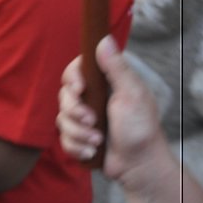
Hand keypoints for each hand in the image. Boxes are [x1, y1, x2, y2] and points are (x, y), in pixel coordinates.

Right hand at [57, 36, 166, 188]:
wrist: (137, 163)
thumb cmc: (140, 127)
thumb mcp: (131, 93)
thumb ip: (116, 67)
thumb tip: (103, 39)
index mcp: (105, 83)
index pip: (76, 70)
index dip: (72, 79)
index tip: (80, 89)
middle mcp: (92, 98)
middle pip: (64, 96)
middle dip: (75, 112)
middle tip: (92, 121)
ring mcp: (84, 119)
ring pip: (62, 121)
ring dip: (79, 133)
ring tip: (97, 141)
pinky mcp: (78, 138)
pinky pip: (63, 140)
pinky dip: (77, 147)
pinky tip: (91, 151)